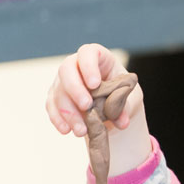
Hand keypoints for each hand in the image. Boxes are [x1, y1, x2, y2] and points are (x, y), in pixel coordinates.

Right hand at [48, 44, 151, 173]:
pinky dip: (58, 119)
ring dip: (68, 111)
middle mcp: (76, 65)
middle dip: (75, 89)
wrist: (113, 104)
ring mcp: (63, 80)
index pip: (88, 53)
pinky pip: (51, 105)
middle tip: (86, 106)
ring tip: (81, 130)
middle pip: (67, 70)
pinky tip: (66, 130)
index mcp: (98, 58)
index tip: (95, 84)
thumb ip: (126, 105)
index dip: (89, 66)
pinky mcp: (55, 95)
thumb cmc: (123, 92)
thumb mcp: (131, 96)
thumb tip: (122, 122)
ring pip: (58, 91)